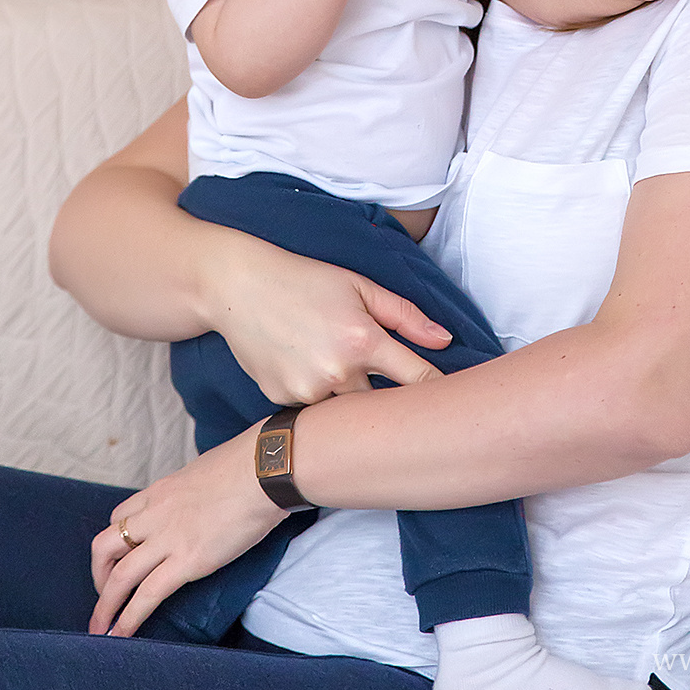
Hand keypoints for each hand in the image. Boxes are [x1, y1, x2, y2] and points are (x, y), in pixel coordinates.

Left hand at [90, 429, 283, 637]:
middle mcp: (156, 514)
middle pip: (105, 546)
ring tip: (101, 628)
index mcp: (162, 490)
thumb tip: (202, 500)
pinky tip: (123, 634)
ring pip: (119, 576)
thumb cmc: (249, 465)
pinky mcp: (188, 561)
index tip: (118, 559)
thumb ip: (193, 490)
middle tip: (105, 595)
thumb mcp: (206, 470)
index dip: (115, 541)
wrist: (266, 470)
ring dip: (105, 605)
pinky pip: (147, 595)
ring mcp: (169, 538)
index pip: (120, 515)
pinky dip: (129, 618)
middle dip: (99, 575)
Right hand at [216, 230, 451, 402]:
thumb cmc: (305, 280)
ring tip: (335, 366)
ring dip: (350, 396)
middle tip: (392, 390)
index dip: (436, 391)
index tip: (451, 404)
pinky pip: (313, 410)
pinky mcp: (281, 401)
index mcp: (362, 340)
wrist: (239, 287)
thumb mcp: (359, 286)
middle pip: (380, 404)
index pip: (416, 380)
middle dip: (389, 399)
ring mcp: (306, 391)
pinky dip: (317, 396)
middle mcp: (336, 372)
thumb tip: (446, 341)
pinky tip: (305, 367)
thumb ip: (405, 316)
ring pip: (345, 410)